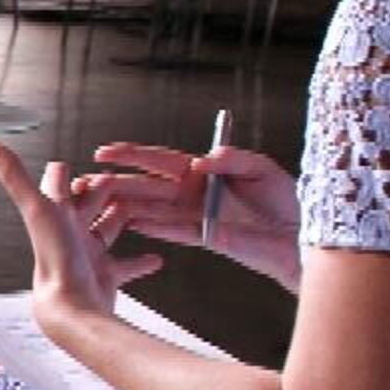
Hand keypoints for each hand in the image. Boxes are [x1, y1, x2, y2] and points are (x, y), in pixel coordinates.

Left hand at [0, 139, 157, 328]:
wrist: (71, 305)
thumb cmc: (54, 257)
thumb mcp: (36, 206)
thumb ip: (14, 176)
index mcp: (53, 216)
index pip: (57, 189)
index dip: (64, 176)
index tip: (68, 165)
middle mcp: (69, 234)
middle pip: (85, 207)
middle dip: (98, 193)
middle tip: (111, 178)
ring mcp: (87, 255)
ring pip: (105, 232)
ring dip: (118, 220)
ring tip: (131, 208)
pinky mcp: (104, 275)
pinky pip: (125, 267)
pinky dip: (140, 262)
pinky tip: (154, 259)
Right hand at [68, 141, 302, 289]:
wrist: (301, 235)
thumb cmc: (285, 199)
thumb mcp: (263, 169)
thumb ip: (234, 160)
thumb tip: (204, 160)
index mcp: (203, 171)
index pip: (159, 160)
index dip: (132, 155)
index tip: (105, 152)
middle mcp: (193, 192)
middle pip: (146, 185)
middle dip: (116, 183)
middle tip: (87, 182)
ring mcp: (195, 215)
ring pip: (152, 209)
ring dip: (125, 206)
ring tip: (98, 205)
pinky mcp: (205, 237)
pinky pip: (172, 232)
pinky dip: (152, 228)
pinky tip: (129, 225)